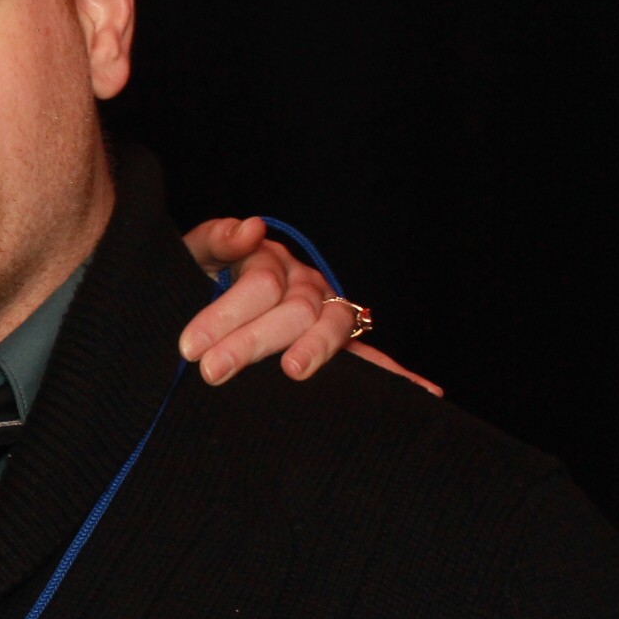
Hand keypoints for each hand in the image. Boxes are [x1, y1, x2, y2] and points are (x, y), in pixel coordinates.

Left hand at [178, 217, 442, 394]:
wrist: (207, 292)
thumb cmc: (198, 277)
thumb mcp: (195, 253)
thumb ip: (216, 240)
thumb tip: (251, 227)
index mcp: (269, 261)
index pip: (259, 284)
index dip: (224, 315)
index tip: (190, 347)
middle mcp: (304, 284)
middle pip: (291, 308)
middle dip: (250, 342)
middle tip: (213, 371)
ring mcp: (324, 311)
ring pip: (331, 326)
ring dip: (317, 349)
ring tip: (295, 371)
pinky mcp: (336, 341)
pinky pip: (370, 355)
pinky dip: (396, 373)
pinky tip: (428, 391)